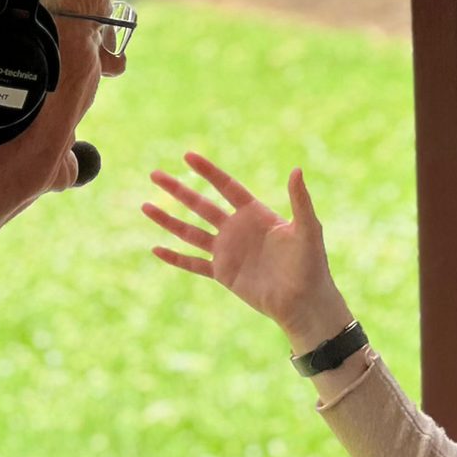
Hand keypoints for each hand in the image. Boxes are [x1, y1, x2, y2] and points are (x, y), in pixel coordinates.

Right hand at [143, 154, 346, 341]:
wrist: (303, 301)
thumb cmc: (311, 264)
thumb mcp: (307, 228)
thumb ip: (300, 200)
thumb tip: (296, 170)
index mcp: (255, 214)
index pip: (226, 187)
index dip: (208, 172)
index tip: (187, 156)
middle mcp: (237, 229)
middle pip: (201, 205)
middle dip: (178, 190)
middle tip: (155, 175)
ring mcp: (228, 251)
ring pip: (190, 232)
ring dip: (168, 220)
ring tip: (145, 206)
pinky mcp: (223, 273)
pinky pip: (194, 264)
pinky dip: (175, 258)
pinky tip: (155, 249)